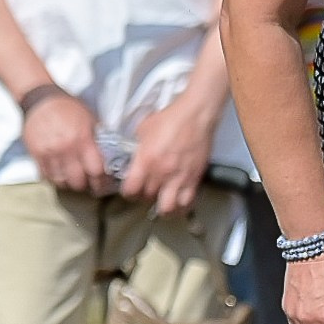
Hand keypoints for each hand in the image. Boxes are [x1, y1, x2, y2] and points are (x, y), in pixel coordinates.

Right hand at [20, 87, 108, 193]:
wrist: (41, 99)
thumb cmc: (68, 108)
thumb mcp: (90, 119)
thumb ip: (98, 139)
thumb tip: (110, 156)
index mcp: (83, 140)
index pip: (96, 170)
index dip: (101, 182)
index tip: (103, 185)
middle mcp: (66, 149)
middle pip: (77, 181)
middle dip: (85, 186)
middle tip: (88, 184)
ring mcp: (49, 152)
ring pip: (60, 181)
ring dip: (68, 183)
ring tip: (73, 180)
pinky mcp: (36, 154)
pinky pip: (45, 175)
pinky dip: (53, 178)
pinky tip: (58, 174)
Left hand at [119, 88, 219, 217]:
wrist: (196, 115)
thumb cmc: (167, 119)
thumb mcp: (142, 131)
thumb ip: (137, 149)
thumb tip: (133, 159)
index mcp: (145, 161)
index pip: (131, 190)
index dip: (128, 193)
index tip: (129, 190)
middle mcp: (161, 173)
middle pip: (147, 198)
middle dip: (143, 197)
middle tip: (144, 192)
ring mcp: (180, 178)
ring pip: (168, 207)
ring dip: (162, 208)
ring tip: (160, 203)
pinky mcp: (195, 178)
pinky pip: (187, 202)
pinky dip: (181, 207)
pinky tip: (177, 204)